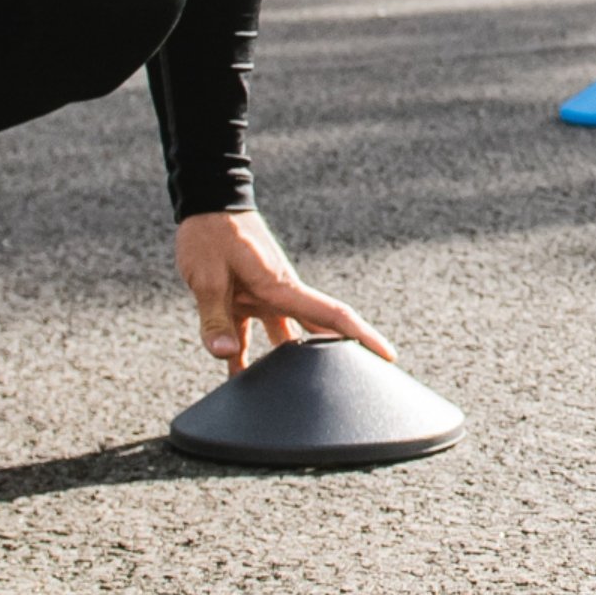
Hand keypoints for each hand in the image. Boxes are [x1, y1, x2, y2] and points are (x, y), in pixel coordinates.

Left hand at [175, 209, 394, 375]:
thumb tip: (225, 357)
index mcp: (282, 286)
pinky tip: (238, 378)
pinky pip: (253, 333)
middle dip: (339, 356)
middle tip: (358, 384)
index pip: (332, 314)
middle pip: (318, 330)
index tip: (389, 356)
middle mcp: (281, 292)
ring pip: (286, 335)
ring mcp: (265, 295)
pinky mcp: (245, 296)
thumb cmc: (210, 233)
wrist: (206, 199)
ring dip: (288, 363)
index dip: (363, 336)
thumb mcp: (207, 278)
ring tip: (292, 395)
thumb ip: (215, 319)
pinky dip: (246, 355)